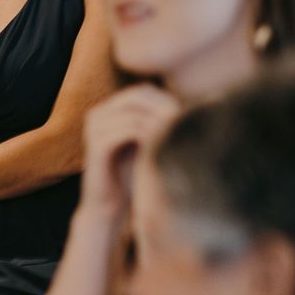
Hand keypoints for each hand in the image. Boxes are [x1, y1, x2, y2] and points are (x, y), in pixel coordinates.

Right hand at [79, 86, 180, 218]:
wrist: (111, 204)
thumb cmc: (133, 170)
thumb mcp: (148, 140)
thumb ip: (160, 118)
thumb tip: (200, 98)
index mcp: (109, 109)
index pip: (143, 90)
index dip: (167, 100)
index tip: (187, 116)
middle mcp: (98, 114)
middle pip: (137, 96)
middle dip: (163, 108)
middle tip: (182, 123)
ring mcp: (94, 129)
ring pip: (133, 113)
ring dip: (158, 123)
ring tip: (176, 136)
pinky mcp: (96, 147)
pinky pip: (127, 131)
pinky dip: (148, 136)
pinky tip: (162, 147)